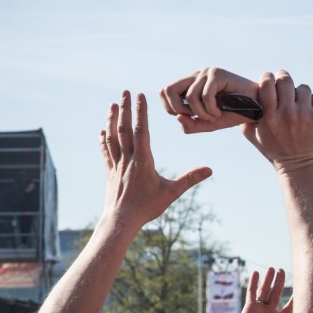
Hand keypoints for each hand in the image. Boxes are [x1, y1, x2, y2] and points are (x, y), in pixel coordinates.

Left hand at [101, 91, 211, 230]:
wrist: (121, 221)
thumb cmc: (147, 207)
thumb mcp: (172, 193)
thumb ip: (190, 179)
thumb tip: (210, 169)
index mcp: (143, 160)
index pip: (141, 130)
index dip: (141, 111)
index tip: (140, 95)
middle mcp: (127, 159)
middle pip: (125, 128)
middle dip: (125, 108)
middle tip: (125, 91)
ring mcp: (116, 164)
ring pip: (113, 137)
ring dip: (112, 119)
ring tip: (112, 104)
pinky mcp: (110, 172)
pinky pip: (106, 151)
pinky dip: (104, 139)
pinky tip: (103, 131)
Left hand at [160, 67, 259, 132]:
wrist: (255, 108)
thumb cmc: (232, 114)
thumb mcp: (208, 124)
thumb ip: (191, 125)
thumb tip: (178, 117)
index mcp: (191, 85)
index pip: (165, 92)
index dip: (170, 108)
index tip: (188, 117)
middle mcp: (196, 76)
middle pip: (168, 89)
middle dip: (177, 108)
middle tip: (194, 117)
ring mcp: (207, 73)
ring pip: (189, 96)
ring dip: (201, 113)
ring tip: (214, 116)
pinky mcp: (218, 74)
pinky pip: (205, 96)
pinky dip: (211, 110)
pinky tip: (220, 112)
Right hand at [231, 268, 294, 312]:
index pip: (290, 305)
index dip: (296, 296)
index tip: (303, 285)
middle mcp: (270, 312)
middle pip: (277, 293)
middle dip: (279, 282)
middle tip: (282, 270)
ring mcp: (259, 309)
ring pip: (265, 290)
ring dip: (268, 279)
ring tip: (272, 268)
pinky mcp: (249, 307)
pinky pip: (252, 292)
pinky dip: (253, 282)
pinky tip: (256, 273)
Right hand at [242, 71, 312, 174]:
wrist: (301, 167)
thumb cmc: (276, 151)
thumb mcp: (255, 136)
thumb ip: (247, 117)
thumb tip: (244, 96)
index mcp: (269, 117)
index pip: (266, 83)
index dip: (267, 78)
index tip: (269, 80)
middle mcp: (287, 114)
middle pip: (285, 80)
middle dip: (283, 79)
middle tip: (284, 85)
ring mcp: (305, 114)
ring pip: (302, 88)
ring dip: (299, 93)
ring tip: (297, 102)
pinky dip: (312, 101)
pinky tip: (308, 110)